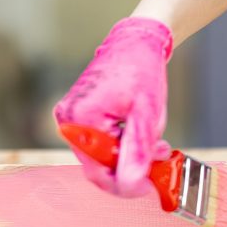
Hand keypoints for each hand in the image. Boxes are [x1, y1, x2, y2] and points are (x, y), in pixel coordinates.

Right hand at [54, 17, 172, 196]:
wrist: (136, 41)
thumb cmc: (142, 70)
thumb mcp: (146, 114)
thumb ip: (137, 151)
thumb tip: (132, 184)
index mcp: (80, 118)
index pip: (98, 171)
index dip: (125, 184)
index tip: (151, 184)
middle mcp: (68, 120)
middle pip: (98, 165)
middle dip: (130, 167)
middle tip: (158, 158)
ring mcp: (71, 118)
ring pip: (101, 156)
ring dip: (128, 156)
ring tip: (154, 142)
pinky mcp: (78, 117)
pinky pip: (99, 143)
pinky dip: (121, 145)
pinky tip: (138, 133)